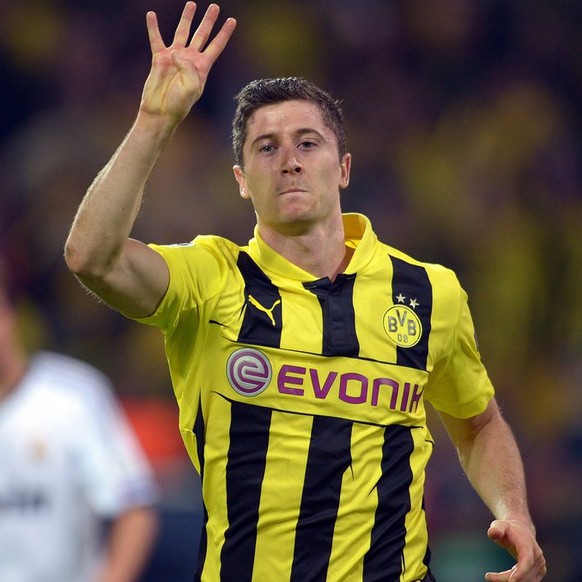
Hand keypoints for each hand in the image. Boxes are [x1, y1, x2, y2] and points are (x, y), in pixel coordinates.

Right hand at [140, 2, 235, 123]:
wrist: (161, 111)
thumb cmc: (179, 103)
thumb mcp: (191, 87)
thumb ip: (188, 68)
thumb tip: (175, 51)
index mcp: (202, 67)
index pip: (216, 46)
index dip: (224, 33)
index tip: (232, 21)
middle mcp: (190, 59)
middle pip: (202, 35)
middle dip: (208, 21)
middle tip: (215, 7)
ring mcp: (174, 57)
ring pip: (182, 32)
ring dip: (186, 18)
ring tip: (191, 4)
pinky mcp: (159, 58)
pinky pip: (156, 38)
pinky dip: (153, 27)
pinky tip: (151, 15)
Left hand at [485, 519, 545, 580]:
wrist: (521, 530)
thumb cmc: (508, 529)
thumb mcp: (499, 525)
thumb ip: (496, 529)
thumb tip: (492, 533)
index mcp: (528, 544)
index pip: (527, 560)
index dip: (521, 572)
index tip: (511, 581)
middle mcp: (537, 556)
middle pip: (524, 573)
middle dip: (507, 578)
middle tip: (488, 577)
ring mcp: (540, 566)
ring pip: (526, 580)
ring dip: (510, 581)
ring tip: (492, 577)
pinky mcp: (538, 572)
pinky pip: (527, 581)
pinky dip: (516, 581)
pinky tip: (502, 578)